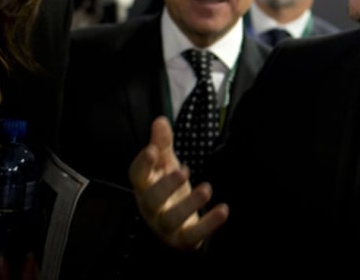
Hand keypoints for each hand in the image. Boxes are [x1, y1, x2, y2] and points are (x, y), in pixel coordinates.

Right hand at [128, 117, 228, 249]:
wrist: (175, 222)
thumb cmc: (167, 187)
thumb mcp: (165, 163)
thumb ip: (162, 142)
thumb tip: (161, 120)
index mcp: (144, 186)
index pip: (137, 175)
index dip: (143, 164)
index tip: (153, 151)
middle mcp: (151, 207)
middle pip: (152, 199)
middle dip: (165, 186)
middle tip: (182, 171)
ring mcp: (165, 226)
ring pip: (171, 219)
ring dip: (189, 205)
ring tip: (206, 188)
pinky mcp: (182, 239)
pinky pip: (193, 235)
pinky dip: (209, 224)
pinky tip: (223, 210)